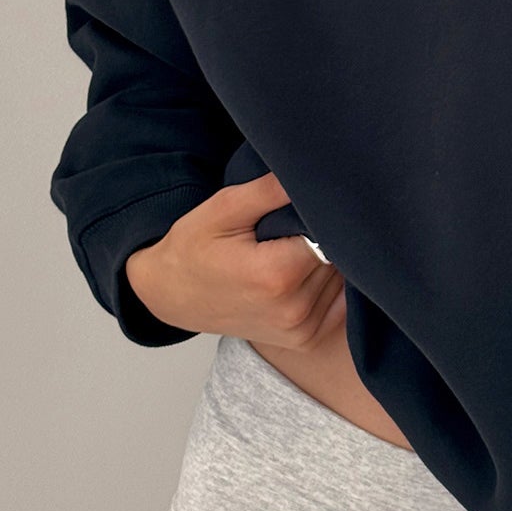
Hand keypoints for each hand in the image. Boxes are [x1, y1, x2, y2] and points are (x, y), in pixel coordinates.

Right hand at [125, 173, 347, 348]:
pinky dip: (329, 285)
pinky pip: (339, 304)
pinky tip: (303, 271)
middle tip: (295, 226)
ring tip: (293, 248)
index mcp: (277, 275)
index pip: (332, 233)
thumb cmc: (193, 248)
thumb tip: (312, 170)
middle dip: (327, 236)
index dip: (324, 214)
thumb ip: (270, 189)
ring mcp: (300, 330)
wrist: (169, 294)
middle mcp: (294, 309)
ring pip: (342, 279)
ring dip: (330, 261)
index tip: (307, 205)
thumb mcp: (224, 207)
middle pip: (340, 257)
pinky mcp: (304, 340)